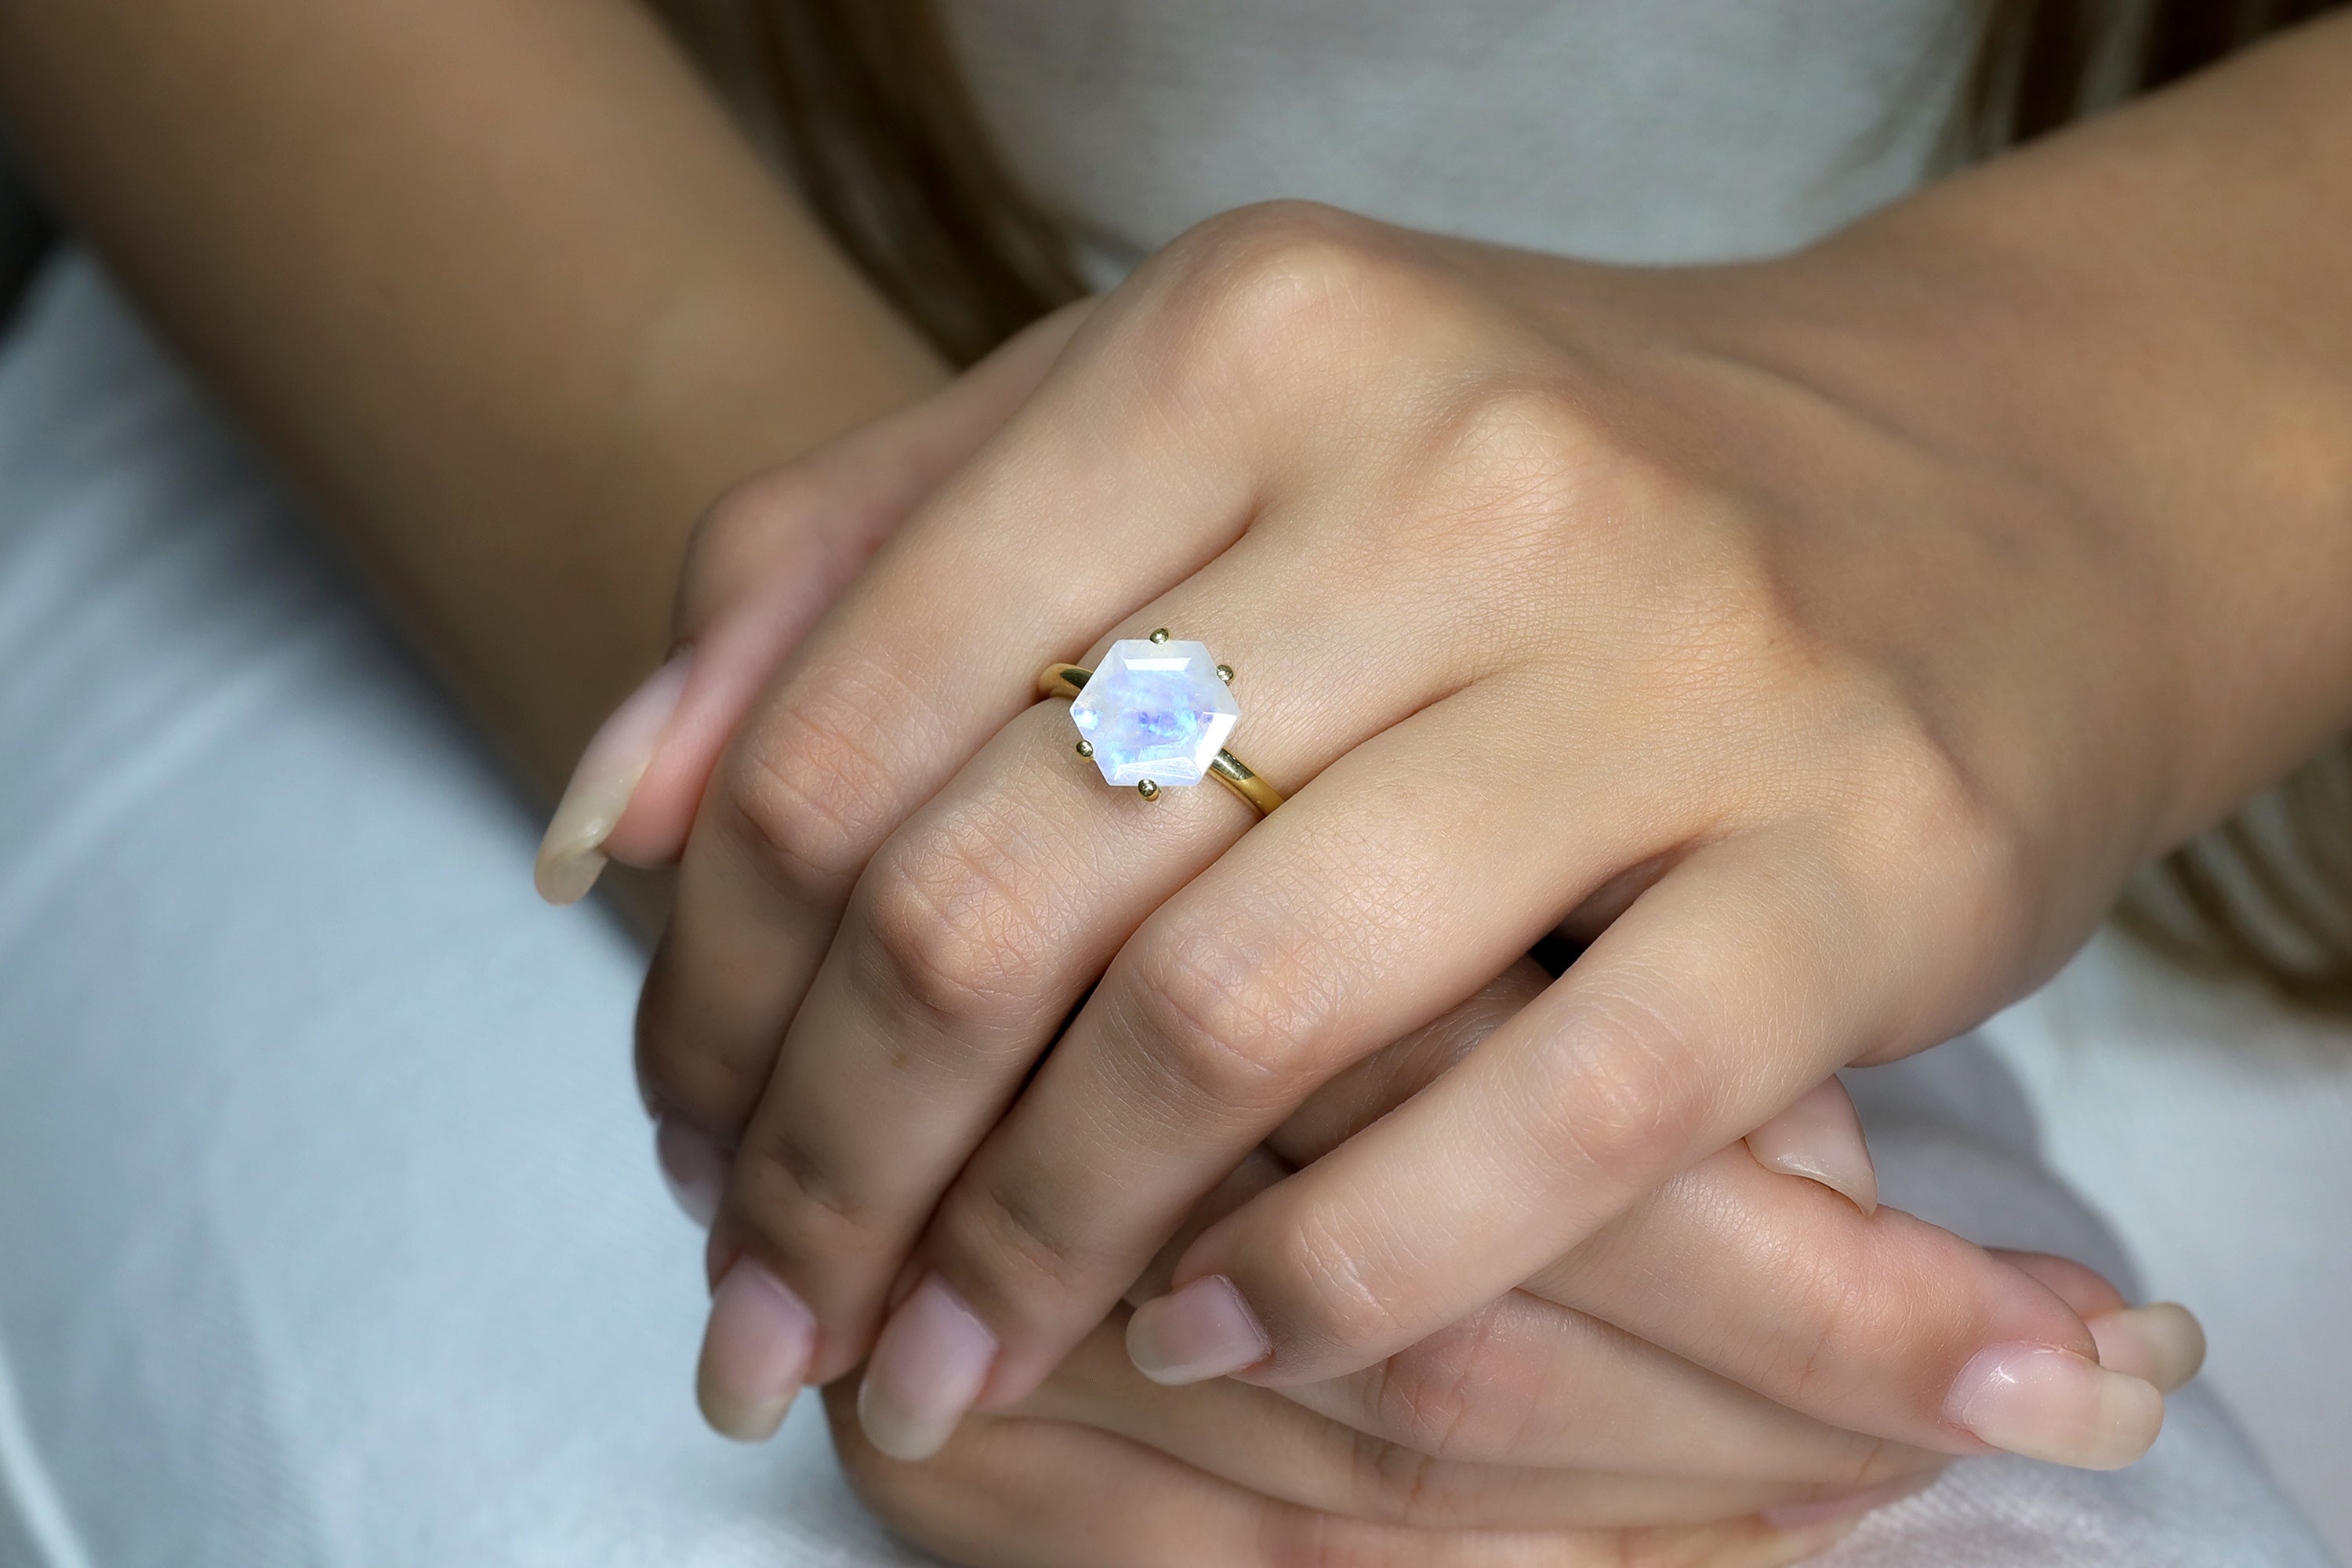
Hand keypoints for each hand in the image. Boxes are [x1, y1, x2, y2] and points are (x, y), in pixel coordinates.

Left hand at [635, 194, 2248, 1465]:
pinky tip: (1211, 1321)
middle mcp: (1460, 463)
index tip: (679, 1135)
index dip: (720, 973)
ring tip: (952, 1355)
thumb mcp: (1193, 434)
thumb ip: (874, 560)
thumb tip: (614, 814)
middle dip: (836, 1154)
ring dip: (1042, 1244)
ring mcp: (1678, 659)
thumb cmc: (1531, 492)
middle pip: (1008, 882)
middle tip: (770, 1307)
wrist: (1988, 491)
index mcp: (1253, 336)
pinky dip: (1331, 1270)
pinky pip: (1537, 1129)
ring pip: (1238, 1020)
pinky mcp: (1860, 859)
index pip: (859, 709)